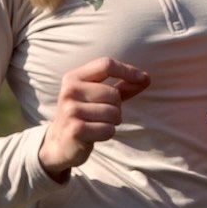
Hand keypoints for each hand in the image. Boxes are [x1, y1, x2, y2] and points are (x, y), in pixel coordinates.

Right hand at [39, 57, 149, 180]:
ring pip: (113, 113)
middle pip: (113, 93)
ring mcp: (70, 111)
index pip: (106, 64)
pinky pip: (108, 129)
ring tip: (97, 124)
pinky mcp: (75, 130)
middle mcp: (69, 91)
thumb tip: (147, 78)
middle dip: (117, 107)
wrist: (59, 143)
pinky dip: (107, 133)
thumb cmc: (84, 115)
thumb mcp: (100, 97)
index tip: (142, 78)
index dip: (128, 70)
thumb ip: (123, 87)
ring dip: (112, 122)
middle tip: (104, 114)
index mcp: (73, 77)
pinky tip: (94, 134)